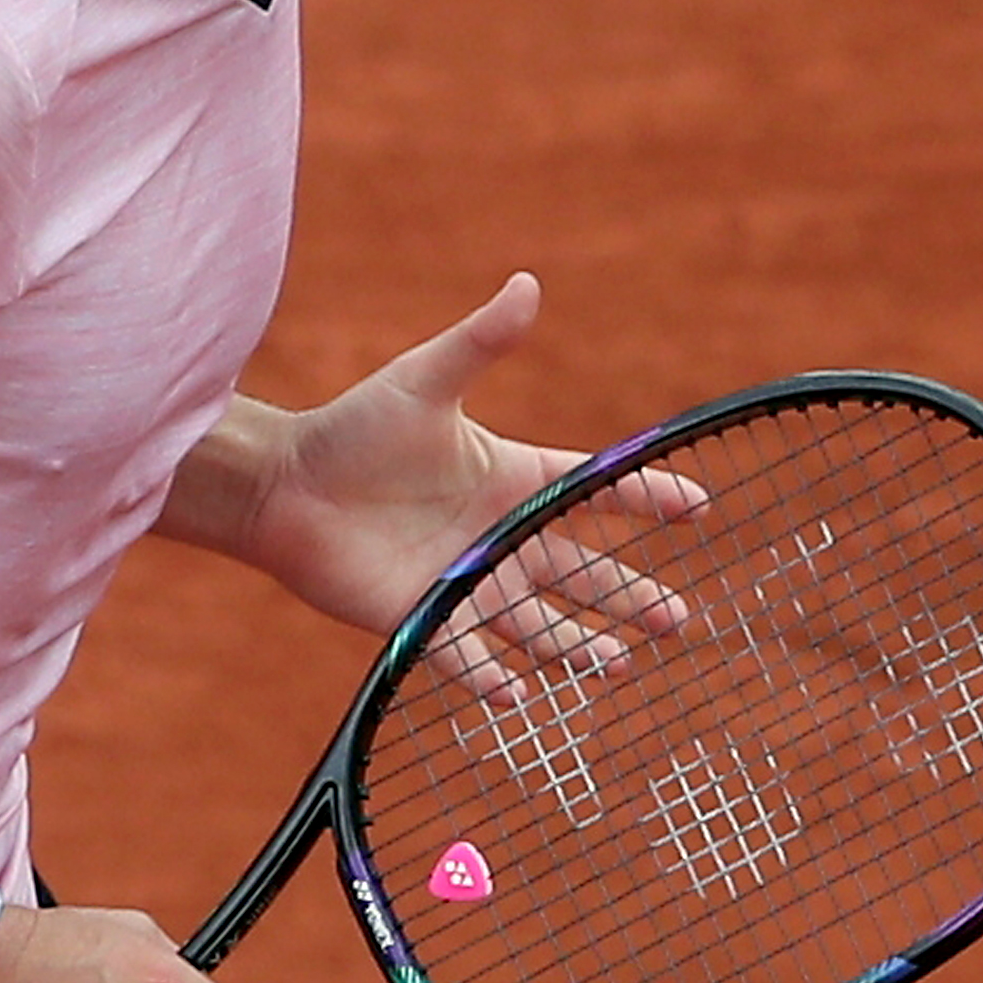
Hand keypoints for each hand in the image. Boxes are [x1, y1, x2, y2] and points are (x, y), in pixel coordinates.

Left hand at [228, 274, 701, 673]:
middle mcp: (498, 537)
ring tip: (617, 664)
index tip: (699, 507)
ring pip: (537, 624)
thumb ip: (480, 343)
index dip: (646, 498)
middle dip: (630, 598)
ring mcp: (465, 583)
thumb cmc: (353, 429)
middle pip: (581, 574)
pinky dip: (491, 676)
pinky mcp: (423, 616)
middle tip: (679, 621)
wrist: (283, 485)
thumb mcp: (425, 381)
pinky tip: (520, 697)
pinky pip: (465, 654)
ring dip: (577, 646)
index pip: (594, 492)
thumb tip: (526, 284)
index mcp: (511, 478)